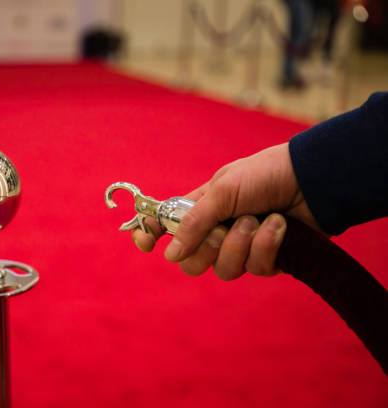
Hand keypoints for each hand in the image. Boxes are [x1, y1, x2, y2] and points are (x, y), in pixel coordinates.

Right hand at [132, 143, 320, 279]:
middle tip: (222, 228)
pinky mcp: (267, 259)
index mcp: (199, 209)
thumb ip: (193, 223)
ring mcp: (241, 248)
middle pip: (192, 262)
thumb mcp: (222, 191)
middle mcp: (216, 231)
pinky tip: (278, 226)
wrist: (311, 179)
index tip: (146, 243)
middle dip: (206, 247)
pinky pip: (255, 268)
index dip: (151, 236)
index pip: (165, 228)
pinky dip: (266, 246)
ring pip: (224, 270)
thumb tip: (169, 255)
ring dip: (240, 244)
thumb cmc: (263, 175)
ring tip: (257, 220)